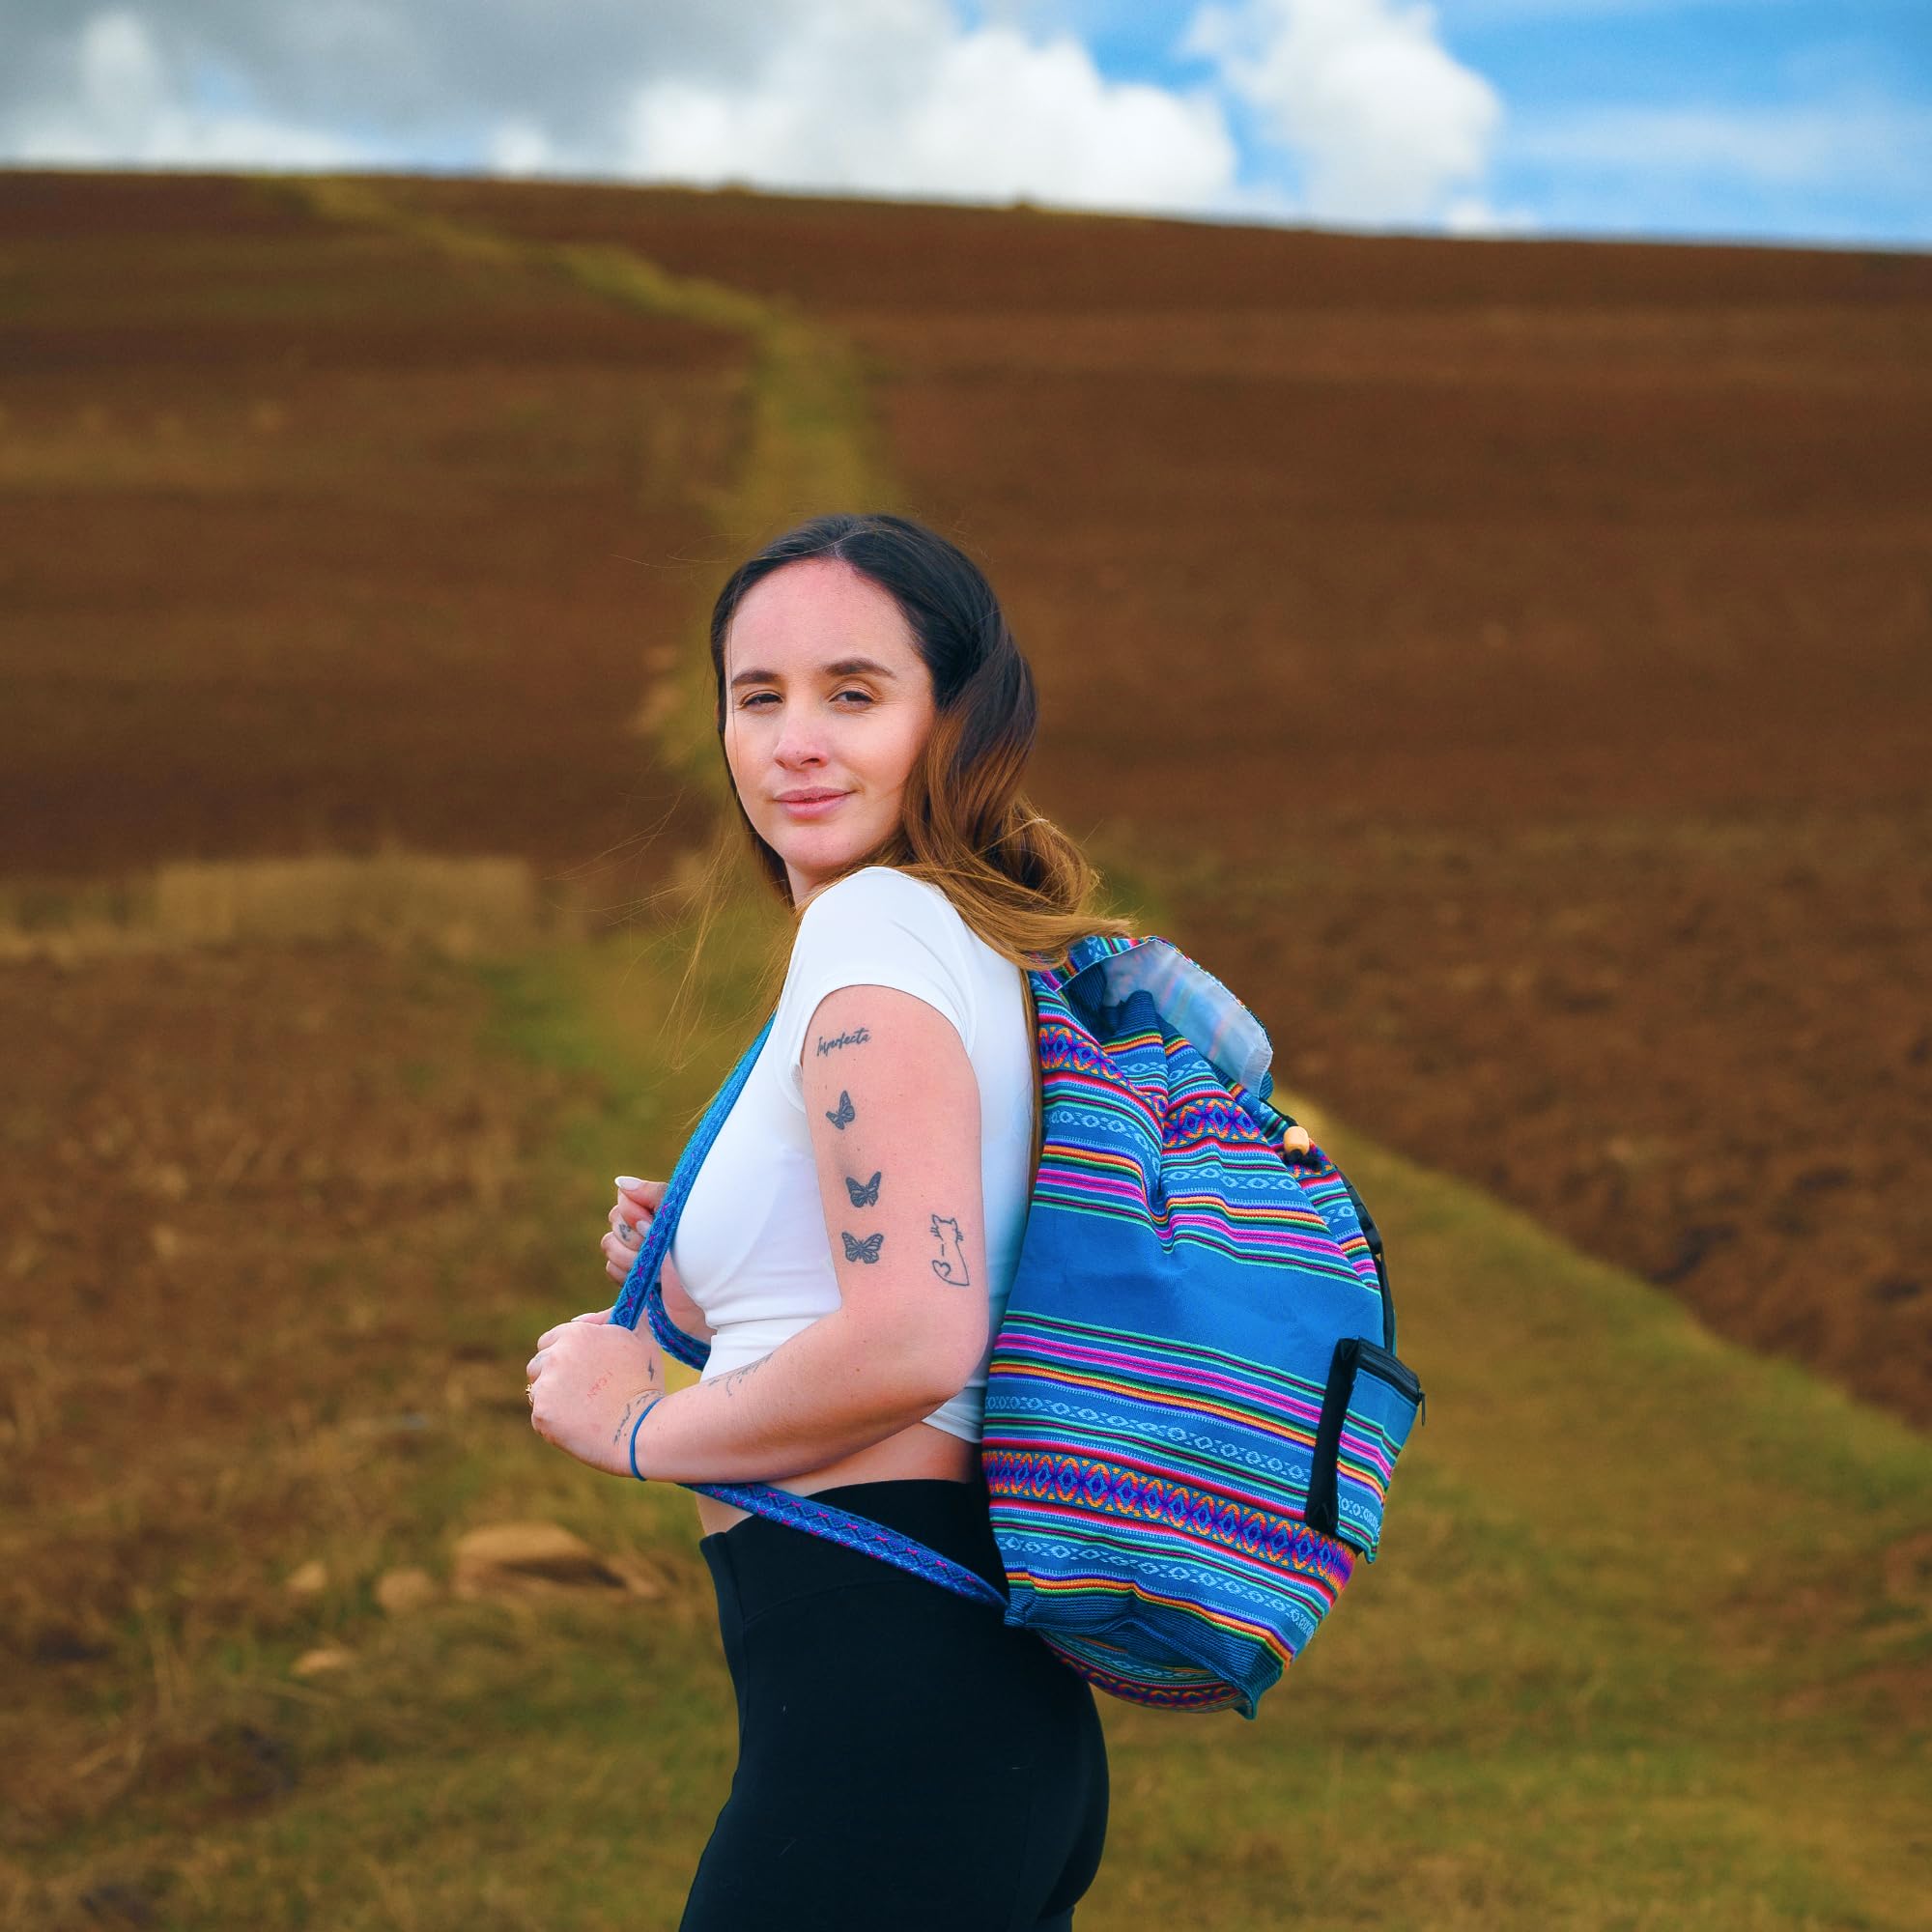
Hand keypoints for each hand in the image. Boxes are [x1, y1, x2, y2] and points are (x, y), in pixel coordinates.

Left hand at [525, 1313, 666, 1477]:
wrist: (640, 1428)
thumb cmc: (645, 1383)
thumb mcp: (640, 1339)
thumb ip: (614, 1319)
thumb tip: (594, 1318)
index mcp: (576, 1334)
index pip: (550, 1340)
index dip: (562, 1354)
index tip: (576, 1368)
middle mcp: (555, 1356)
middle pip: (538, 1365)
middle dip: (553, 1376)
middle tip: (578, 1392)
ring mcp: (546, 1386)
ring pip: (538, 1391)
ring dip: (553, 1398)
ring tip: (582, 1411)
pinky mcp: (542, 1414)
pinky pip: (541, 1417)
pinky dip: (555, 1422)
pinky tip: (579, 1426)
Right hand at [602, 1176, 694, 1312]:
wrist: (711, 1304)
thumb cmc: (706, 1258)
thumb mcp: (684, 1221)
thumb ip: (655, 1196)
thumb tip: (620, 1183)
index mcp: (664, 1208)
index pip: (626, 1197)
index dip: (632, 1212)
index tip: (651, 1225)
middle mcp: (649, 1226)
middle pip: (614, 1219)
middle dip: (634, 1239)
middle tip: (659, 1253)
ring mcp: (640, 1252)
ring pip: (609, 1243)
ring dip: (630, 1259)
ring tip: (657, 1272)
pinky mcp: (633, 1277)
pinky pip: (610, 1267)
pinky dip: (625, 1275)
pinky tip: (648, 1283)